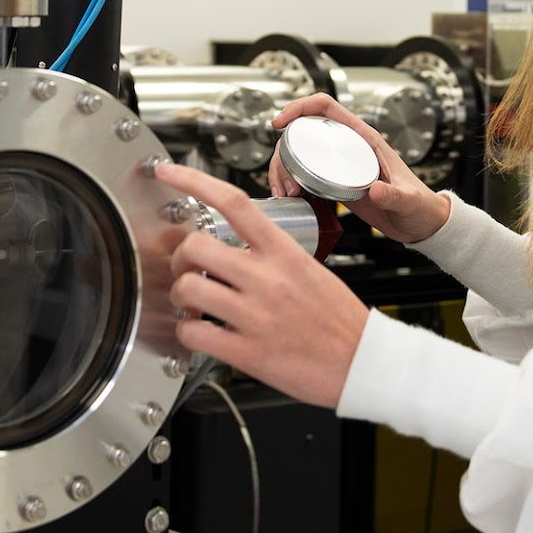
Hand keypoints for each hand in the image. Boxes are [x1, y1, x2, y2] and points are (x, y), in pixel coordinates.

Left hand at [157, 161, 368, 408]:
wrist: (365, 361)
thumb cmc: (339, 319)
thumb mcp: (309, 269)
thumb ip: (271, 256)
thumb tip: (233, 249)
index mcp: (284, 252)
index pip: (233, 202)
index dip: (193, 181)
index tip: (167, 171)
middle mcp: (267, 278)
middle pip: (196, 246)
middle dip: (180, 257)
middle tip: (188, 269)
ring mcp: (256, 315)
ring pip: (187, 289)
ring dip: (180, 297)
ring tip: (194, 305)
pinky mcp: (247, 352)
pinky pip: (193, 334)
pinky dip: (187, 333)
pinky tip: (201, 333)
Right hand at [268, 94, 449, 244]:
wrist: (421, 225)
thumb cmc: (420, 207)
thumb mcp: (409, 201)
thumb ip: (394, 196)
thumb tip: (375, 190)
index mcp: (365, 138)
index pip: (326, 107)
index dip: (299, 107)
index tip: (280, 122)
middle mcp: (348, 146)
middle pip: (303, 132)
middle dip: (284, 152)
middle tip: (285, 181)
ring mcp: (340, 164)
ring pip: (298, 153)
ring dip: (283, 170)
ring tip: (285, 193)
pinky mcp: (335, 183)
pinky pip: (304, 174)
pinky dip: (290, 183)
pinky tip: (289, 198)